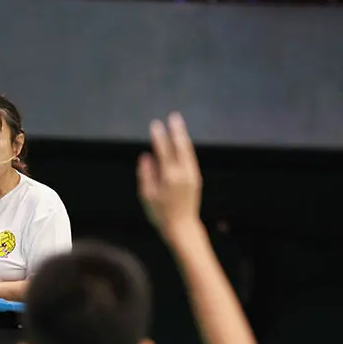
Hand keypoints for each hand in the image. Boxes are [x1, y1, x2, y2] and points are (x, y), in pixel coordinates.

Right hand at [137, 112, 201, 234]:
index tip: (155, 125)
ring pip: (188, 151)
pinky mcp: (196, 179)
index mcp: (169, 177)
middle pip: (181, 146)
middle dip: (176, 131)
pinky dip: (186, 148)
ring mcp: (192, 175)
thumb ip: (146, 174)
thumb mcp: (147, 196)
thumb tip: (146, 156)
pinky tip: (183, 144)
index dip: (159, 137)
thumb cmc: (160, 214)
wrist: (181, 226)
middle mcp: (183, 173)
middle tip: (174, 117)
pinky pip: (191, 158)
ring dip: (183, 137)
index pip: (163, 151)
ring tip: (178, 125)